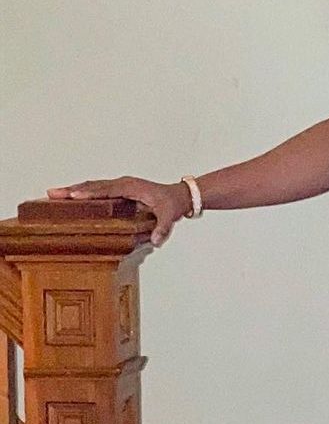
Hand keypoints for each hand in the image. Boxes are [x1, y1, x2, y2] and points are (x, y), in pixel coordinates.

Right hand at [46, 177, 192, 246]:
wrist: (180, 196)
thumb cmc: (173, 203)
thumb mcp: (170, 216)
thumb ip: (163, 228)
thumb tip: (157, 240)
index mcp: (132, 187)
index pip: (107, 189)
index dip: (90, 192)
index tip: (74, 195)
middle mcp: (124, 183)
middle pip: (94, 185)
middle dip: (73, 189)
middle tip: (53, 193)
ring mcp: (121, 185)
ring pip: (94, 186)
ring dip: (75, 189)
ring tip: (54, 194)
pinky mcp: (120, 190)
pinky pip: (99, 189)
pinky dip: (84, 192)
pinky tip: (72, 197)